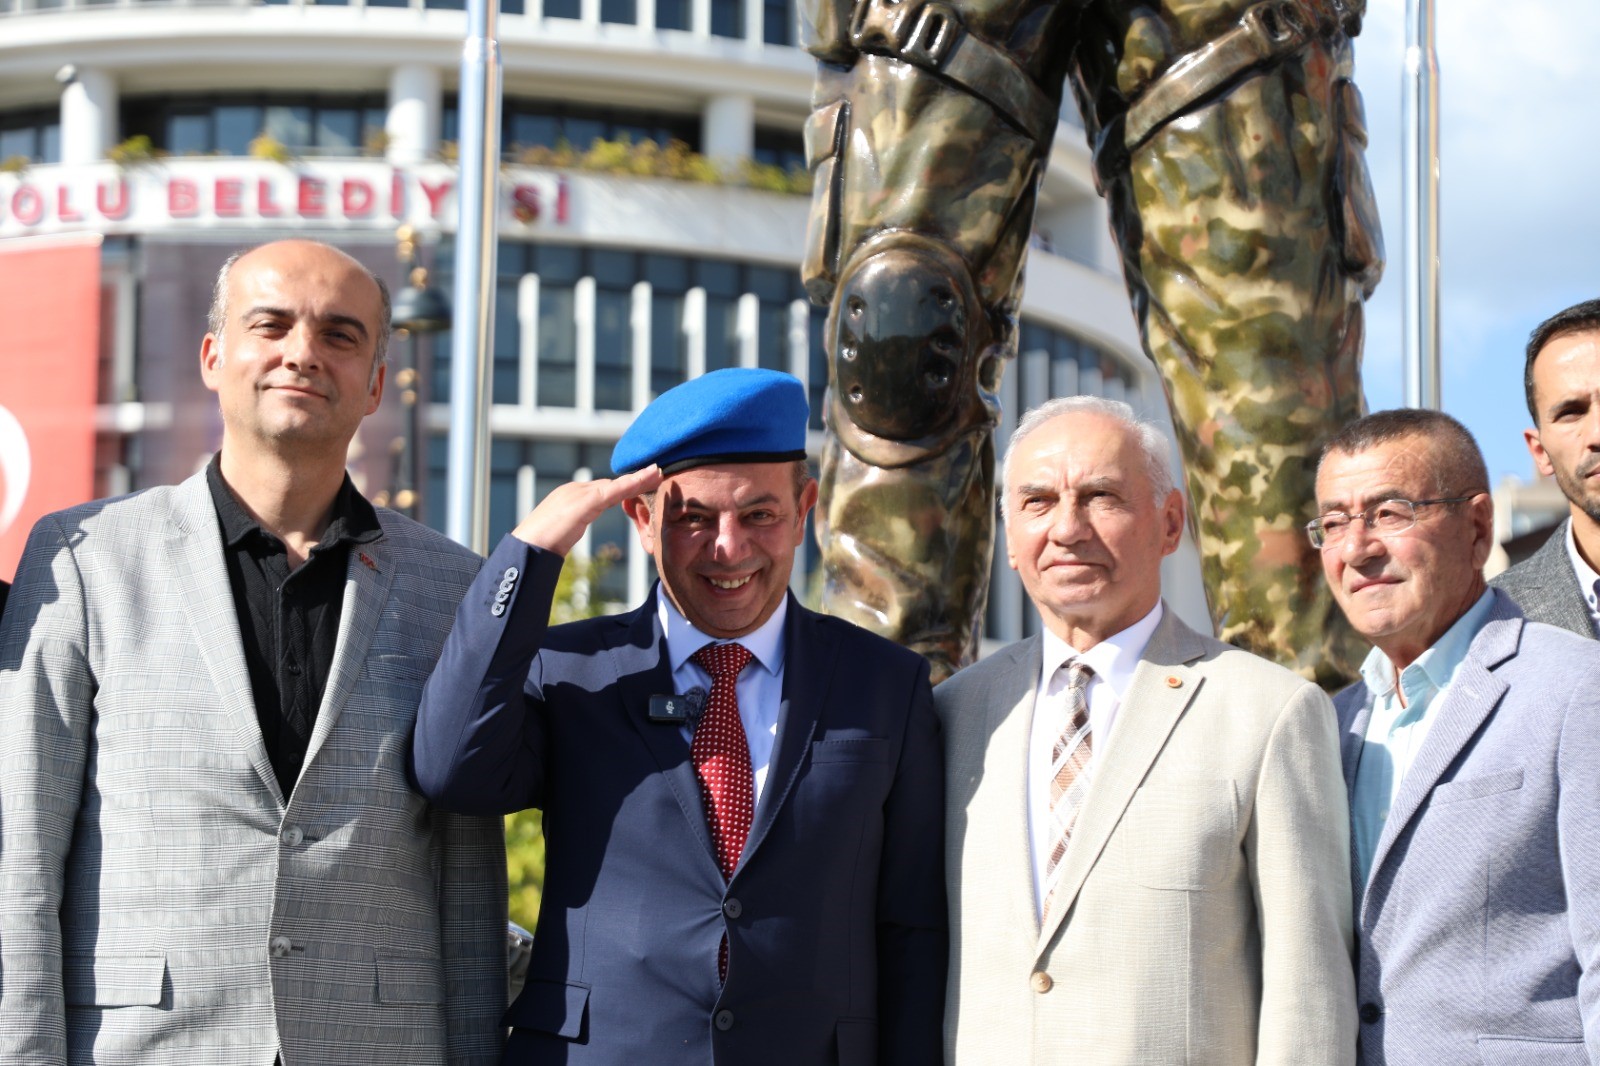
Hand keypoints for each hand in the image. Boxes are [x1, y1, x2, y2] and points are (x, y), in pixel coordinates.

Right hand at [511, 465, 661, 555]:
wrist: (525, 549)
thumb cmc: (537, 550)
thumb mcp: (558, 536)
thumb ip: (568, 529)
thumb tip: (569, 535)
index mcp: (567, 497)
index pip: (600, 490)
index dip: (621, 488)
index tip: (638, 486)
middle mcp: (574, 490)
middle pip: (611, 484)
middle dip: (633, 481)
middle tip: (656, 475)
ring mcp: (579, 493)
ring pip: (616, 484)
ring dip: (640, 478)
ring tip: (659, 473)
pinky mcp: (586, 501)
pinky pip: (616, 490)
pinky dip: (635, 484)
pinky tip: (652, 478)